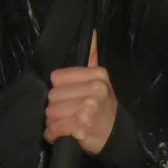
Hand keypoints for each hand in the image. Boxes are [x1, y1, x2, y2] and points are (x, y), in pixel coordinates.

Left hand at [45, 32, 116, 154]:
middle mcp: (95, 89)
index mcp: (97, 74)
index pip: (56, 78)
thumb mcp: (100, 81)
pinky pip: (54, 129)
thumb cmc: (102, 109)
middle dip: (56, 109)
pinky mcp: (82, 126)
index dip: (60, 90)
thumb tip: (91, 29)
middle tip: (69, 114)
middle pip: (52, 96)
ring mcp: (89, 108)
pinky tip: (61, 135)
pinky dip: (54, 135)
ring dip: (54, 123)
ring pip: (50, 113)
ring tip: (67, 124)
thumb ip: (91, 56)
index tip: (71, 98)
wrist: (116, 137)